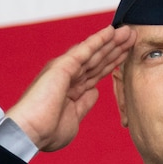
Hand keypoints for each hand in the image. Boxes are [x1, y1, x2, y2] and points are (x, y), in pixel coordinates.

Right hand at [5, 24, 135, 152]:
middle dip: (116, 48)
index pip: (97, 72)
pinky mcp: (62, 66)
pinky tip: (110, 31)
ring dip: (111, 41)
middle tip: (132, 35)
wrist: (29, 133)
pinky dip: (98, 40)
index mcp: (72, 90)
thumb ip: (84, 104)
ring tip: (128, 30)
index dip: (112, 62)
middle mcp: (69, 76)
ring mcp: (65, 70)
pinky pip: (84, 50)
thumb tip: (94, 92)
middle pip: (98, 60)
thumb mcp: (74, 119)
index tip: (127, 53)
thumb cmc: (46, 132)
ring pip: (94, 52)